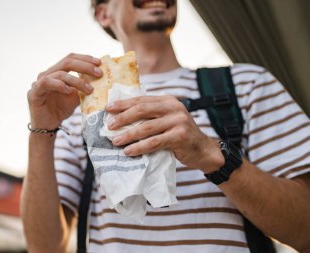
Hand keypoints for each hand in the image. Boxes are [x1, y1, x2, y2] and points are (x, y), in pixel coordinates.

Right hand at [27, 53, 101, 129]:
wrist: (47, 125)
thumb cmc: (61, 109)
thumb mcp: (76, 97)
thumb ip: (84, 87)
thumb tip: (101, 80)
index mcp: (56, 71)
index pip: (71, 58)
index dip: (85, 59)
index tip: (99, 63)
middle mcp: (47, 73)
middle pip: (67, 62)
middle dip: (85, 66)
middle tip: (98, 73)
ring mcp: (39, 82)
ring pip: (60, 74)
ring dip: (77, 81)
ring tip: (89, 90)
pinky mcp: (34, 92)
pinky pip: (46, 83)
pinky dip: (60, 85)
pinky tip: (69, 91)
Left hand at [105, 95, 223, 171]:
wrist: (203, 150)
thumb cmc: (179, 136)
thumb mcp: (166, 121)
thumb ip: (150, 117)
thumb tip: (121, 118)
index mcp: (167, 100)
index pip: (141, 100)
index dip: (123, 104)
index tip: (107, 109)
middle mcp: (173, 107)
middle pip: (141, 110)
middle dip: (123, 118)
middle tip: (109, 126)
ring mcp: (178, 120)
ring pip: (146, 127)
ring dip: (128, 135)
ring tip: (115, 141)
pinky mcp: (180, 135)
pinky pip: (154, 142)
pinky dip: (139, 147)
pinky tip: (129, 151)